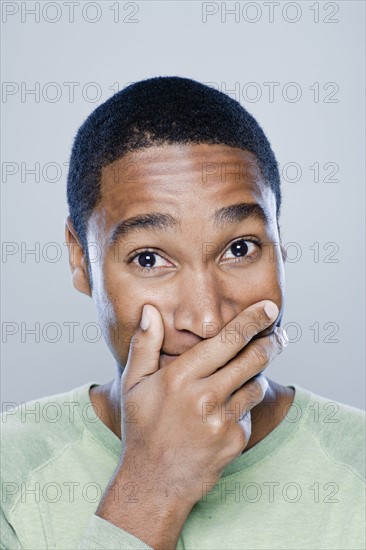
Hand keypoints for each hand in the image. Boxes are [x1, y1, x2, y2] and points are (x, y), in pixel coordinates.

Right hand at [119, 300, 284, 506]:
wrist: (154, 482)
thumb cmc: (142, 428)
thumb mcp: (134, 384)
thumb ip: (143, 345)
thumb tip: (150, 311)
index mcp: (180, 378)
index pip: (225, 341)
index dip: (251, 321)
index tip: (268, 307)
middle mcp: (204, 397)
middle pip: (252, 359)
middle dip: (271, 342)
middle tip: (278, 333)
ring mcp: (222, 421)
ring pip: (256, 384)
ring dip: (256, 374)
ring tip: (245, 373)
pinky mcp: (236, 440)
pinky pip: (250, 410)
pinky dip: (244, 404)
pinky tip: (226, 409)